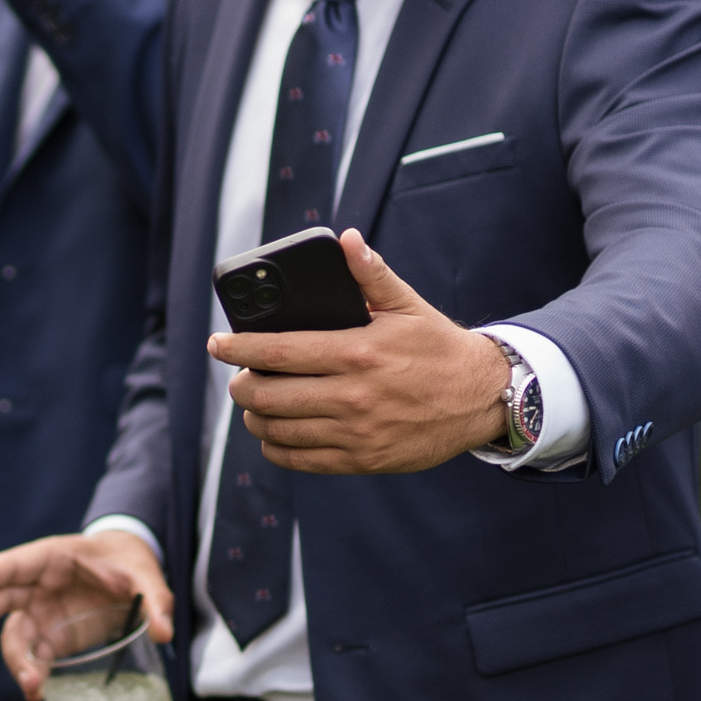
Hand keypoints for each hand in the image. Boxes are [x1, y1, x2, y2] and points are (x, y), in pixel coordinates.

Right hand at [0, 529, 174, 699]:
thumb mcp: (146, 573)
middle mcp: (37, 586)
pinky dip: (33, 673)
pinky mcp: (52, 636)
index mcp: (51, 558)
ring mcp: (41, 613)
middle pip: (1, 598)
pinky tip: (37, 692)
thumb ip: (155, 599)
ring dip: (18, 659)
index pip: (12, 564)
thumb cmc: (128, 562)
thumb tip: (164, 631)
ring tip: (31, 684)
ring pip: (16, 635)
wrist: (130, 572)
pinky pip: (35, 656)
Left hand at [210, 229, 509, 474]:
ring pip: (278, 431)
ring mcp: (355, 433)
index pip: (279, 351)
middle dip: (241, 385)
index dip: (239, 348)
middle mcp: (352, 395)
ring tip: (254, 403)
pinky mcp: (362, 459)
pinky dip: (277, 448)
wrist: (482, 399)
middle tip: (238, 376)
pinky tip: (276, 433)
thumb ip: (371, 274)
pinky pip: (301, 460)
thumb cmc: (439, 347)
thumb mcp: (408, 305)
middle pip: (268, 395)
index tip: (218, 343)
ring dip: (255, 417)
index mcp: (357, 351)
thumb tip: (346, 240)